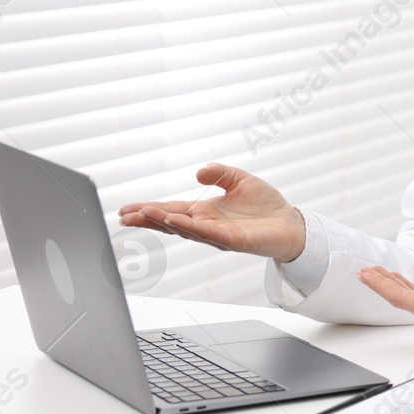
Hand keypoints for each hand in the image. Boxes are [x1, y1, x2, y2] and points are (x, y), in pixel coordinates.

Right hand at [117, 163, 307, 262]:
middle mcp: (206, 224)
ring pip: (183, 229)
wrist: (291, 223)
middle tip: (123, 216)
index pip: (170, 209)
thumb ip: (219, 173)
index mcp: (204, 211)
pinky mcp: (230, 240)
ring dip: (162, 221)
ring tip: (143, 214)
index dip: (148, 209)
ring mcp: (216, 235)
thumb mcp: (240, 179)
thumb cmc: (266, 205)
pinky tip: (172, 220)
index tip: (124, 209)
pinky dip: (187, 226)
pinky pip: (205, 233)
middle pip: (169, 221)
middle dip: (146, 219)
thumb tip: (198, 172)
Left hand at [358, 266, 413, 338]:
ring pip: (412, 300)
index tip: (366, 275)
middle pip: (403, 300)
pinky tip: (403, 282)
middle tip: (365, 271)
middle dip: (382, 284)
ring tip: (378, 273)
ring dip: (395, 286)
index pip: (402, 298)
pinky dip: (410, 290)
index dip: (381, 285)